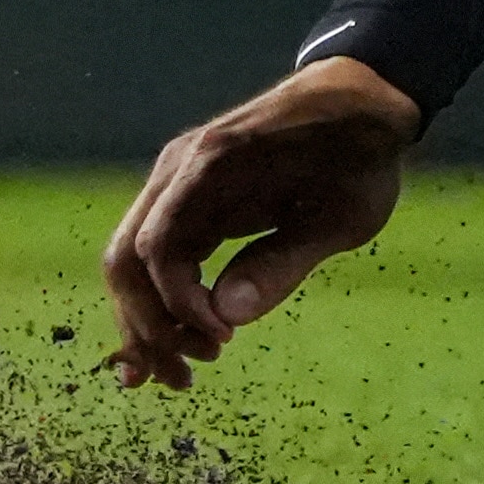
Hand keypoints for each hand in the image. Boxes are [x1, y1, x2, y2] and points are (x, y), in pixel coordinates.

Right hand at [102, 57, 420, 389]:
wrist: (357, 103)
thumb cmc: (357, 160)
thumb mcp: (339, 218)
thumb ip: (282, 264)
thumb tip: (225, 318)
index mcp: (210, 167)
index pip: (158, 248)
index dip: (179, 306)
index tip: (222, 341)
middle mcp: (178, 171)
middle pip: (126, 257)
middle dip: (144, 326)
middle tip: (183, 380)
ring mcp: (176, 181)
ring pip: (130, 259)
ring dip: (145, 319)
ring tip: (180, 372)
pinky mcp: (186, 196)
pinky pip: (153, 251)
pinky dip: (156, 298)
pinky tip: (174, 338)